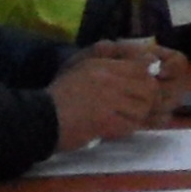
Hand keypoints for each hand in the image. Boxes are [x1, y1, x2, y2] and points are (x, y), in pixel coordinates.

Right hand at [49, 44, 178, 149]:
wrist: (41, 119)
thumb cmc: (59, 96)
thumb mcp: (81, 69)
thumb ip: (106, 63)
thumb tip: (142, 63)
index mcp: (101, 65)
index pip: (142, 66)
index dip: (149, 77)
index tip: (144, 87)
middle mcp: (108, 78)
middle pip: (148, 86)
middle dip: (147, 98)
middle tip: (138, 107)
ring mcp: (108, 99)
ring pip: (143, 107)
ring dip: (137, 115)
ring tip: (124, 118)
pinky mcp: (106, 120)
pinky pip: (131, 124)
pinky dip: (127, 128)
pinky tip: (114, 128)